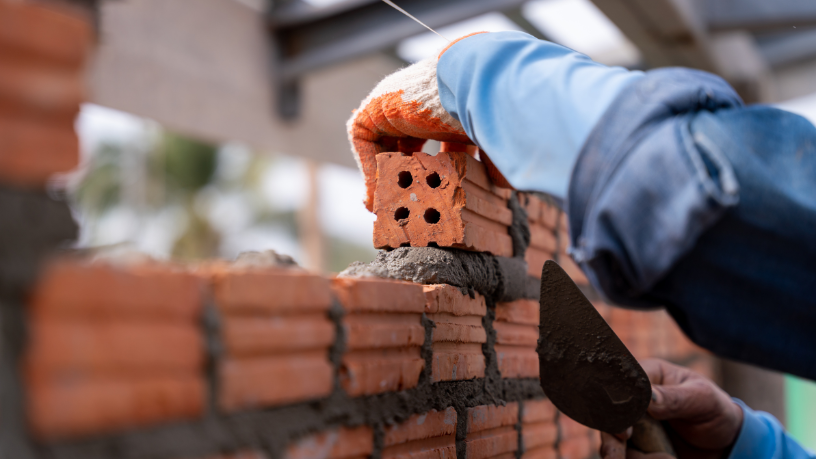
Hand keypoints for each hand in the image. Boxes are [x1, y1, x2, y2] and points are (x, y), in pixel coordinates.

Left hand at [347, 32, 508, 210]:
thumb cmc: (490, 109)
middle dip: (403, 176)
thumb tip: (507, 185)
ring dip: (383, 175)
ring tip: (386, 206)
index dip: (431, 170)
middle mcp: (419, 106)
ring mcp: (396, 102)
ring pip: (382, 144)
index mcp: (446, 110)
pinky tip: (378, 193)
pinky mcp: (376, 105)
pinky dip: (368, 167)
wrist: (475, 83)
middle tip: (403, 203)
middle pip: (405, 146)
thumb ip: (495, 161)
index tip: (429, 195)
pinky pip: (363, 139)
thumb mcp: (493, 141)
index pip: (437, 143)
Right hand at [600, 358, 742, 458]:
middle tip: (615, 457)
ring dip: (629, 456)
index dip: (614, 405)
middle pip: (608, 415)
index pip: (619, 384)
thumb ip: (675, 398)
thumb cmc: (715, 410)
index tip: (623, 430)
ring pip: (613, 440)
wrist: (725, 441)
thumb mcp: (702, 399)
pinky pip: (627, 456)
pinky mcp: (637, 445)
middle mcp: (633, 399)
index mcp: (646, 376)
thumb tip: (649, 398)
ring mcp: (633, 423)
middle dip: (610, 439)